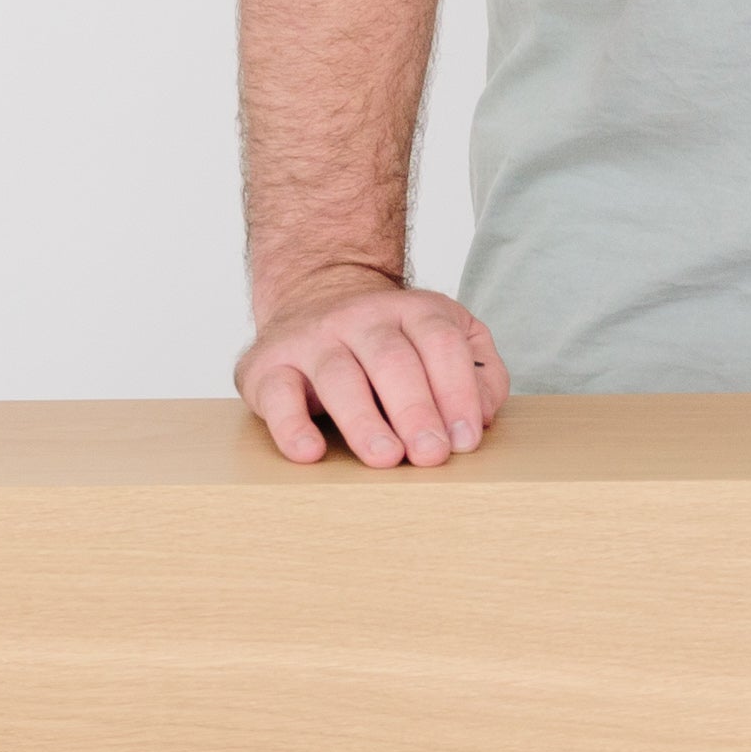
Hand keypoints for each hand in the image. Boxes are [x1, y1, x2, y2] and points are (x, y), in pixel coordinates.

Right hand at [236, 265, 510, 466]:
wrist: (314, 294)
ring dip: (364, 420)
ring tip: (385, 457)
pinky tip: (310, 453)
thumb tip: (482, 418)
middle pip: (393, 360)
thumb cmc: (391, 339)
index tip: (466, 440)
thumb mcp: (445, 336)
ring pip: (339, 376)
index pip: (441, 344)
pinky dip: (291, 426)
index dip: (457, 392)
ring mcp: (314, 339)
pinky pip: (278, 395)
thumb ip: (480, 371)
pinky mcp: (268, 366)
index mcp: (412, 311)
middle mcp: (362, 318)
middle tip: (431, 455)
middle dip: (416, 410)